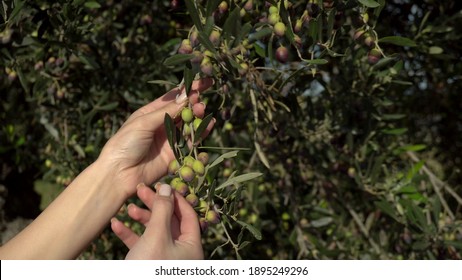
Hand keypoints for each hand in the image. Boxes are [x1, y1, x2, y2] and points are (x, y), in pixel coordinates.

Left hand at [99, 78, 213, 196]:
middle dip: (194, 103)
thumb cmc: (125, 144)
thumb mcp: (143, 123)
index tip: (204, 81)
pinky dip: (201, 133)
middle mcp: (162, 124)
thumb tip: (187, 96)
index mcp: (151, 112)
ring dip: (198, 116)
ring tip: (203, 110)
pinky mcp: (176, 154)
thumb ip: (167, 111)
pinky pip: (191, 141)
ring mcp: (170, 139)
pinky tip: (209, 125)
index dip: (189, 88)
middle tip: (200, 101)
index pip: (174, 97)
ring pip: (189, 124)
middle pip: (184, 110)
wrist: (119, 174)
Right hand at [111, 183, 202, 258]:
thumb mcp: (157, 235)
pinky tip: (115, 225)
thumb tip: (168, 187)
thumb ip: (162, 210)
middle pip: (169, 220)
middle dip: (154, 205)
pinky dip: (129, 234)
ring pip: (154, 231)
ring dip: (140, 218)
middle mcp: (181, 252)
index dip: (175, 197)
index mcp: (192, 245)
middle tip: (140, 190)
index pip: (188, 214)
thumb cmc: (149, 267)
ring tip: (127, 208)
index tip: (162, 184)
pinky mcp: (148, 264)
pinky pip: (141, 245)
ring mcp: (164, 259)